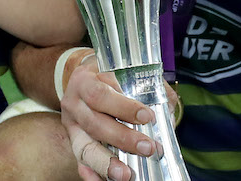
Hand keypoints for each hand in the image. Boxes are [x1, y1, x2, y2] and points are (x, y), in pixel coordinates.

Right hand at [60, 52, 157, 180]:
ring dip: (106, 162)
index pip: (100, 95)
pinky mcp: (73, 141)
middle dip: (123, 138)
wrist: (81, 78)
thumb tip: (168, 107)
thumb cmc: (108, 75)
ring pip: (85, 147)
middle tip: (148, 147)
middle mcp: (74, 104)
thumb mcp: (122, 70)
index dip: (124, 107)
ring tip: (126, 174)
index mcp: (85, 81)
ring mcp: (72, 125)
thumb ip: (146, 85)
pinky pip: (79, 161)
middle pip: (94, 124)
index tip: (147, 117)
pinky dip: (91, 173)